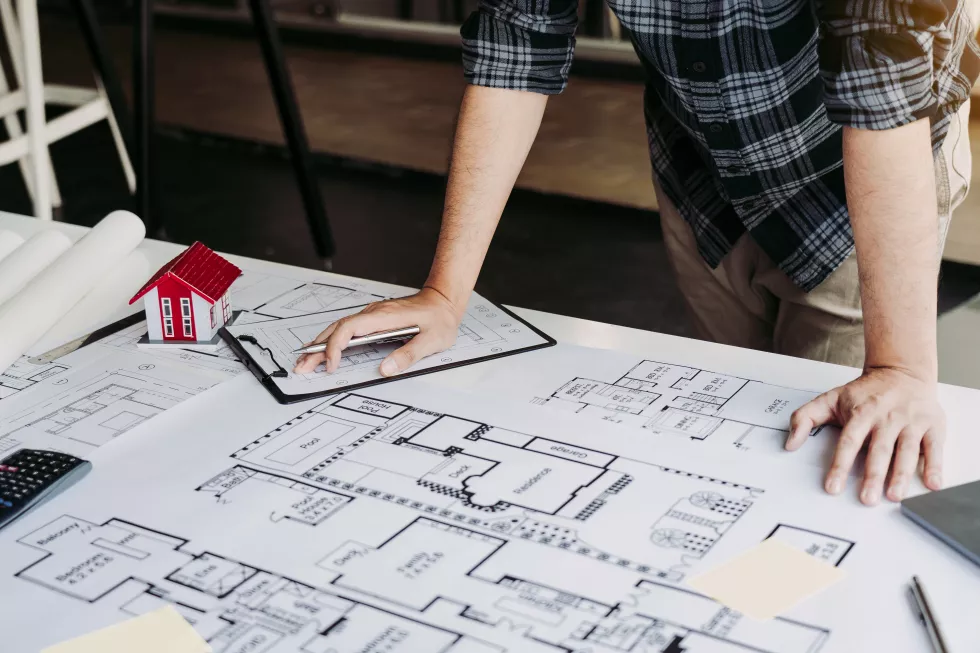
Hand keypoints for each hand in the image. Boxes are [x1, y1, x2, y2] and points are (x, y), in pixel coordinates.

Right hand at [293, 287, 463, 376]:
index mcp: (384, 316)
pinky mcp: (373, 319)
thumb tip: (385, 369)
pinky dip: (332, 339)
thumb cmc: (439, 318)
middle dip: (317, 348)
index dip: (336, 346)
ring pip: (339, 328)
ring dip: (321, 344)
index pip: (349, 328)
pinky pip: (346, 328)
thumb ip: (408, 356)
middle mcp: (373, 313)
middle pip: (337, 328)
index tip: (332, 364)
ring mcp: (372, 315)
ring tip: (305, 361)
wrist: (444, 300)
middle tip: (302, 367)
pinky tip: (324, 349)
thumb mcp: (431, 341)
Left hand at [785, 367, 944, 505]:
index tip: (833, 486)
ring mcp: (911, 421)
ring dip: (900, 475)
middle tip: (866, 499)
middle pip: (878, 449)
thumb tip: (789, 443)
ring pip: (906, 451)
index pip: (849, 441)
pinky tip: (932, 483)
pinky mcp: (932, 425)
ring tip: (893, 495)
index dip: (840, 465)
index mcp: (861, 412)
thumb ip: (805, 418)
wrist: (901, 371)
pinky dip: (934, 465)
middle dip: (872, 475)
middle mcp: (886, 417)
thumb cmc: (865, 392)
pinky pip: (934, 447)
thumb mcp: (830, 399)